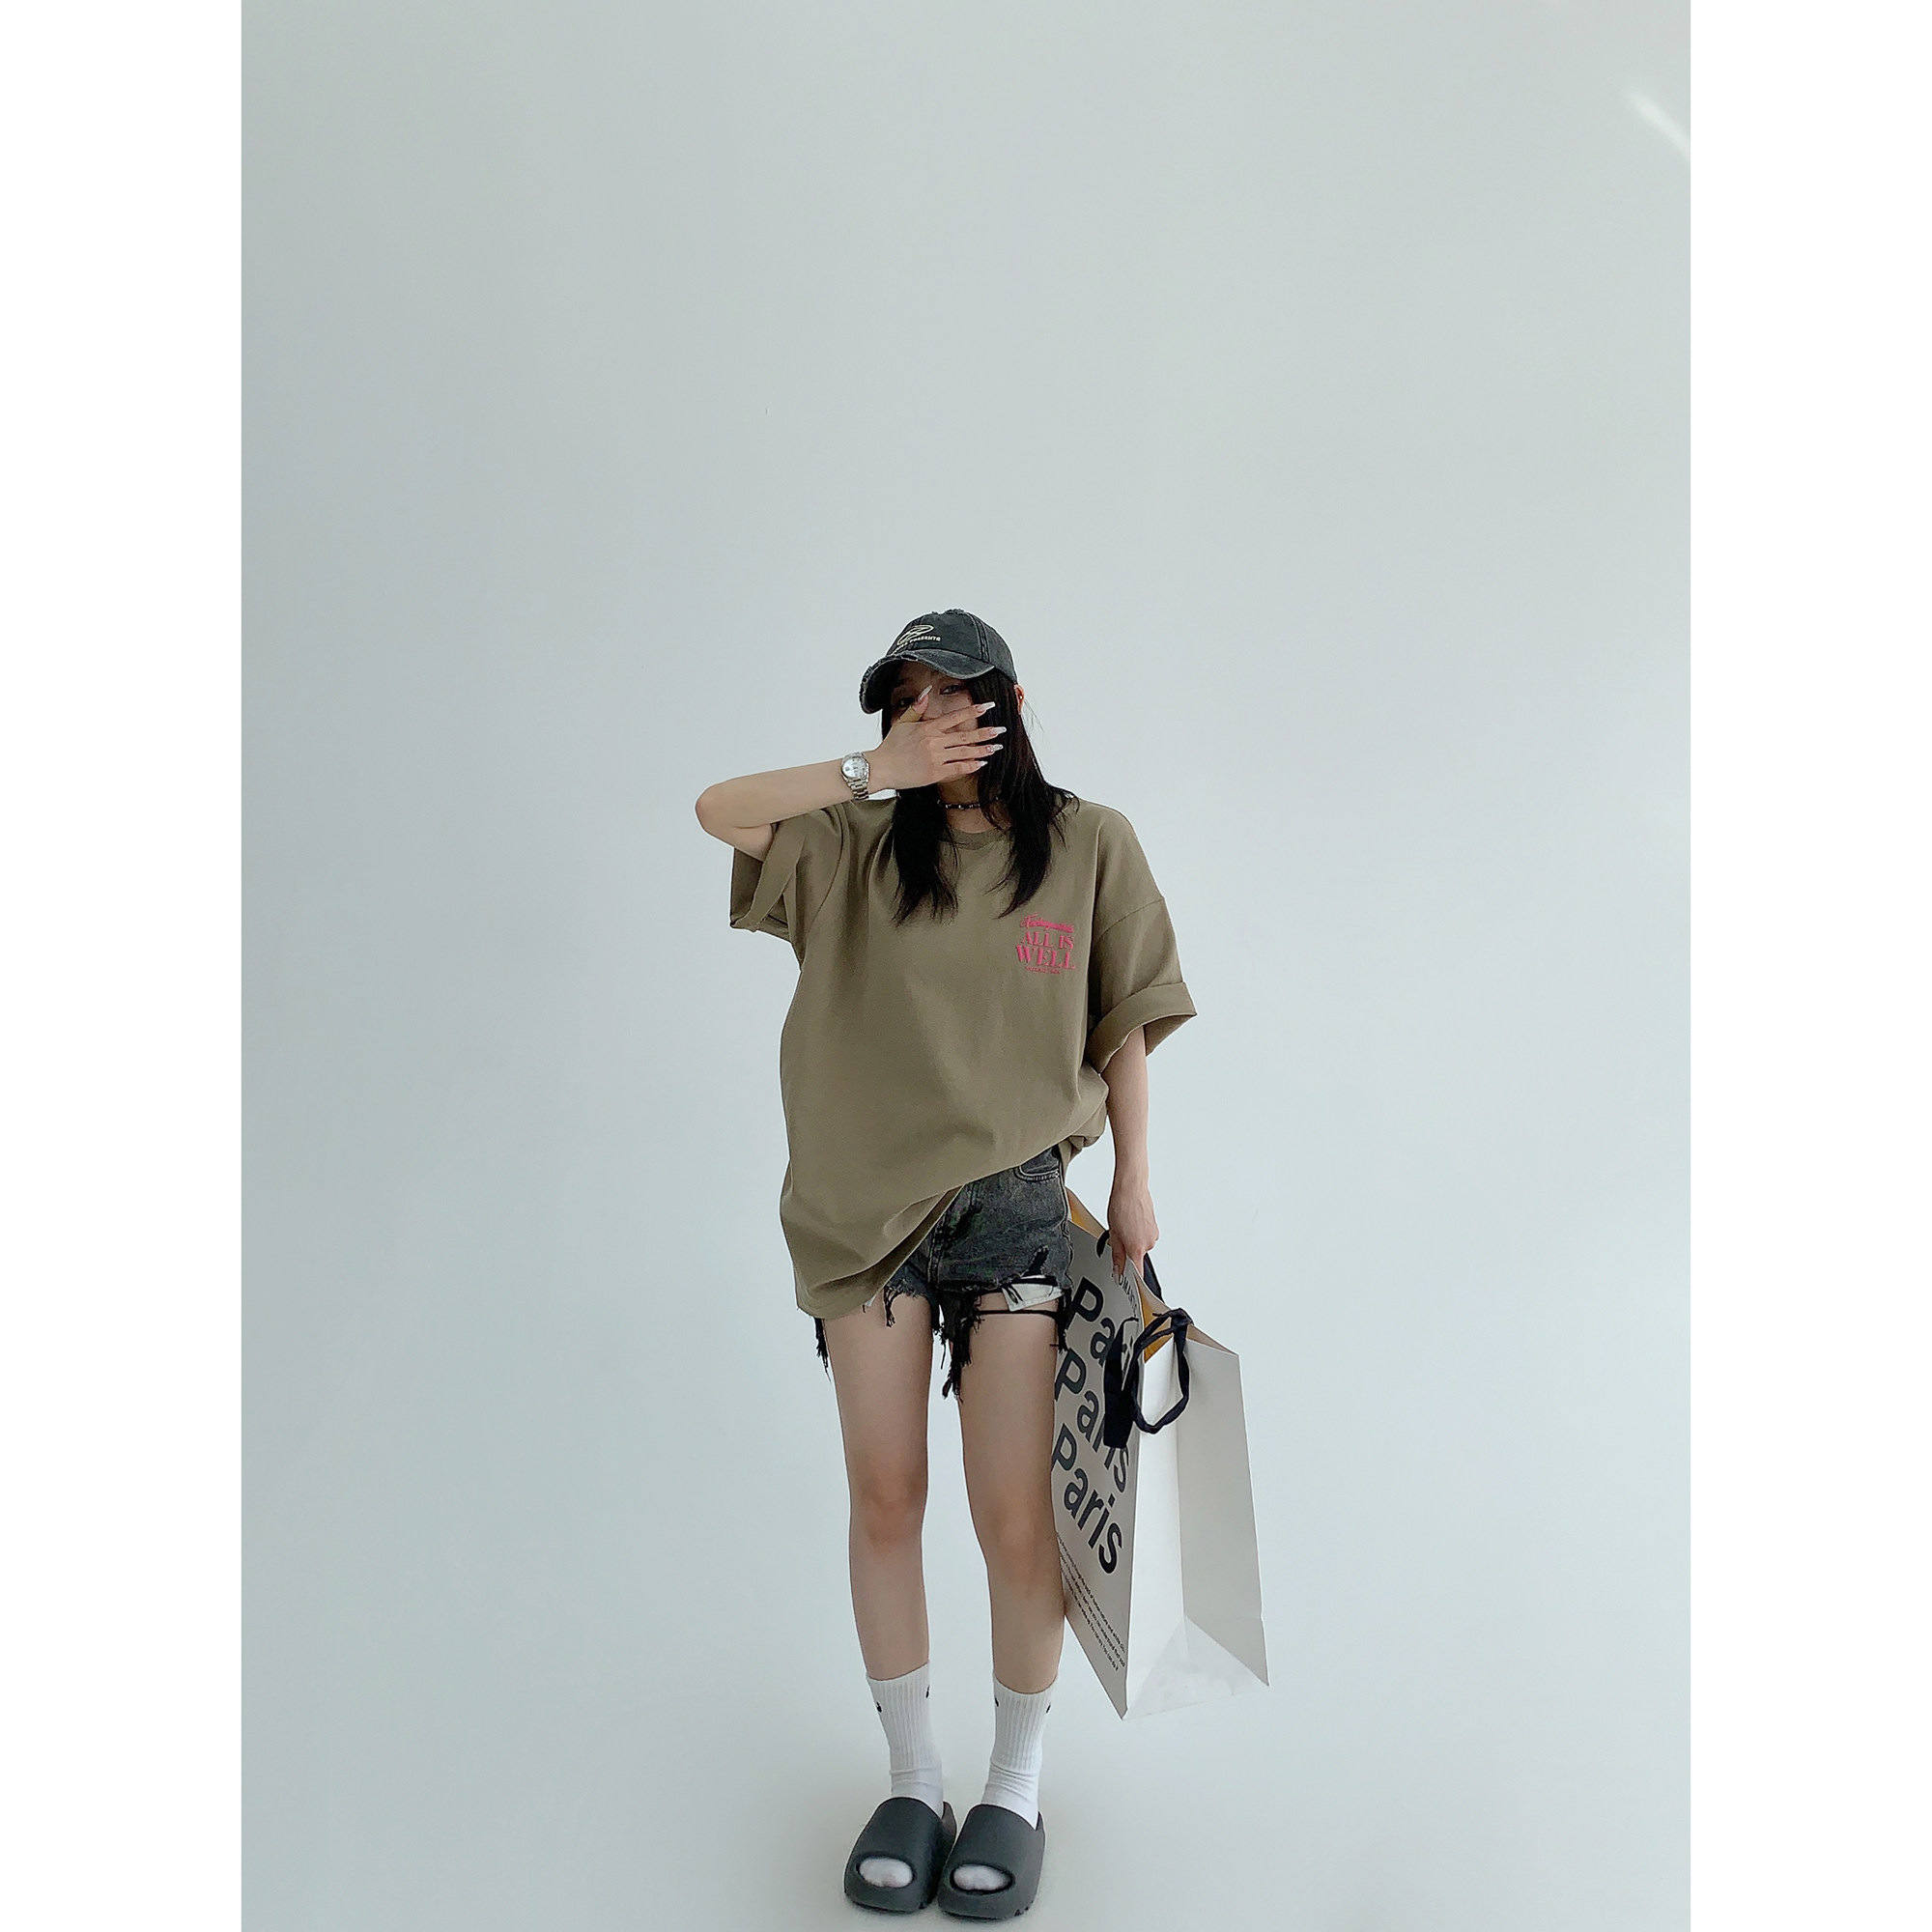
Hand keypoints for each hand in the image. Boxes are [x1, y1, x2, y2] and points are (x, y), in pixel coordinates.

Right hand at [869, 685, 1005, 791]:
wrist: (880, 768)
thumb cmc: (890, 746)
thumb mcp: (902, 722)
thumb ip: (917, 707)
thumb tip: (927, 691)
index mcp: (928, 727)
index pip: (955, 716)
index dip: (974, 711)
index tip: (988, 706)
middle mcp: (934, 742)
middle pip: (965, 735)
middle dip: (986, 732)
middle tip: (1002, 730)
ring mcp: (936, 758)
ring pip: (965, 753)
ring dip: (983, 750)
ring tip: (997, 747)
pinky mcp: (935, 773)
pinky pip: (958, 769)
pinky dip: (971, 766)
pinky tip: (982, 763)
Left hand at [1106, 1174, 1159, 1283]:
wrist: (1131, 1187)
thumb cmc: (1122, 1206)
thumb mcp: (1113, 1234)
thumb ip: (1117, 1256)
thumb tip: (1118, 1270)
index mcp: (1137, 1248)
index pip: (1137, 1272)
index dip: (1132, 1279)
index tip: (1127, 1282)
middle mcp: (1149, 1243)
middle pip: (1136, 1256)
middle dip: (1127, 1250)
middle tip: (1118, 1237)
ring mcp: (1153, 1234)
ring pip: (1141, 1244)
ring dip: (1132, 1239)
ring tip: (1124, 1225)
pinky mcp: (1155, 1226)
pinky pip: (1145, 1235)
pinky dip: (1138, 1231)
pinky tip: (1131, 1220)